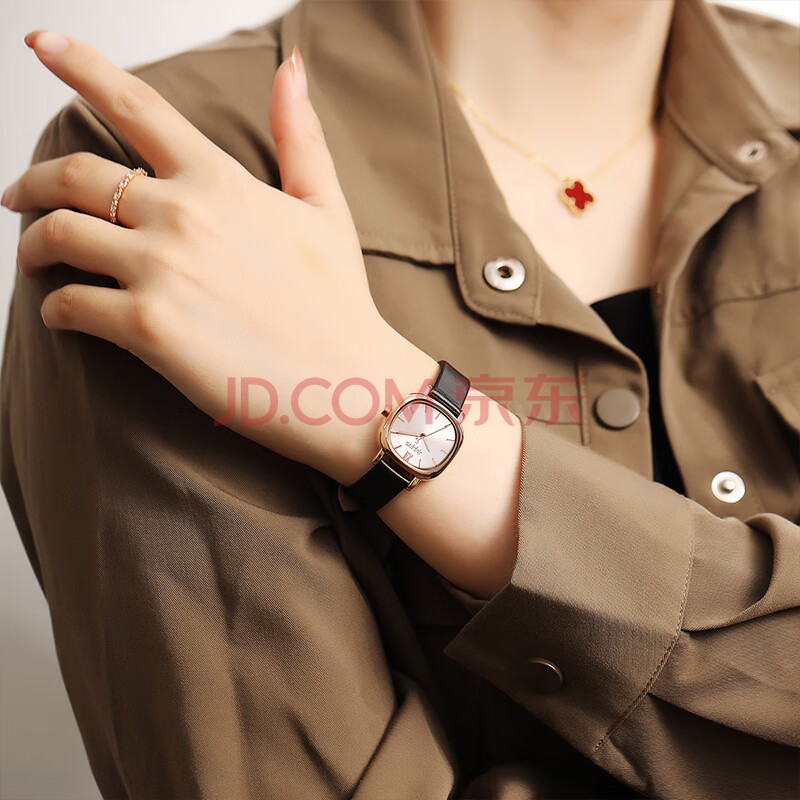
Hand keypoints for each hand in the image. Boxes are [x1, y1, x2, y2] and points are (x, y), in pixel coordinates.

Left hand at [3, 31, 435, 481]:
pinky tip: (62, 315)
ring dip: (33, 244)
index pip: (136, 106)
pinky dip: (53, 308)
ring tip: (34, 259)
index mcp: (221, 182)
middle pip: (75, 175)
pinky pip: (69, 305)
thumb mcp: (325, 210)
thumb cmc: (340, 305)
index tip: (43, 42)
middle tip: (21, 198)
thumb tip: (293, 68)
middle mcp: (183, 215)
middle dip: (32, 182)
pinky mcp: (147, 329)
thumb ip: (300, 136)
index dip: (80, 66)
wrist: (348, 385)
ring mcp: (161, 271)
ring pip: (58, 235)